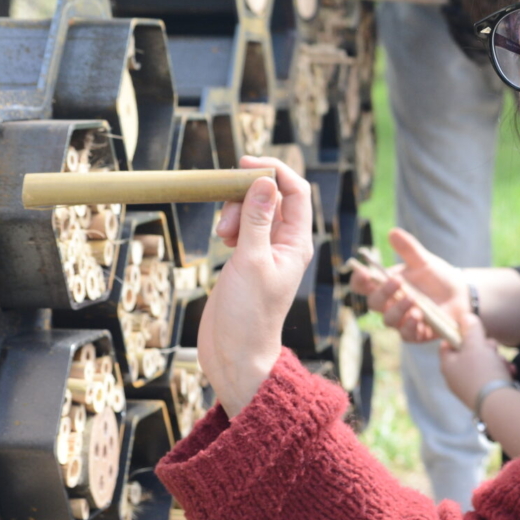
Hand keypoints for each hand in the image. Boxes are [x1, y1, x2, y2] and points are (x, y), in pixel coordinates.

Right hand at [198, 155, 312, 414]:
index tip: (244, 165)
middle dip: (246, 195)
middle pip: (271, 196)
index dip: (274, 171)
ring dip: (235, 211)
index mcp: (297, 243)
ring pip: (254, 210)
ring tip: (223, 235)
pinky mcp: (246, 260)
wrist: (235, 354)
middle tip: (228, 220)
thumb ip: (256, 219)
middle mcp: (285, 244)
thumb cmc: (248, 314)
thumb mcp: (250, 261)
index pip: (296, 191)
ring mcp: (265, 251)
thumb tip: (264, 181)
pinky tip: (222, 239)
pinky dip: (231, 224)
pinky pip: (242, 226)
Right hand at [349, 227, 468, 343]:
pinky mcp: (416, 334)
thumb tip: (393, 232)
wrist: (461, 294)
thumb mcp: (424, 261)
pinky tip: (419, 315)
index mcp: (386, 285)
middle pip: (374, 303)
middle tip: (397, 281)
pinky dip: (410, 326)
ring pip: (389, 320)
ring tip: (413, 299)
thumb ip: (409, 249)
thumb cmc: (437, 277)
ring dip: (398, 309)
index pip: (363, 286)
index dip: (358, 281)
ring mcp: (402, 320)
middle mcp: (390, 304)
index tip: (363, 272)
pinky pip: (406, 334)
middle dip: (383, 293)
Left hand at [439, 314, 513, 411]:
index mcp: (447, 364)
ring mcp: (469, 388)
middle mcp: (455, 378)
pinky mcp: (483, 396)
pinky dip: (501, 373)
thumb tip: (465, 317)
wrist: (497, 403)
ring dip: (496, 360)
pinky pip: (492, 378)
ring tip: (503, 364)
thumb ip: (470, 328)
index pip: (447, 343)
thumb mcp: (476, 344)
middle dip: (485, 348)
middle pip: (469, 354)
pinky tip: (509, 373)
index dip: (460, 335)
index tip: (473, 332)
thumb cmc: (482, 371)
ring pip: (484, 365)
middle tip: (493, 348)